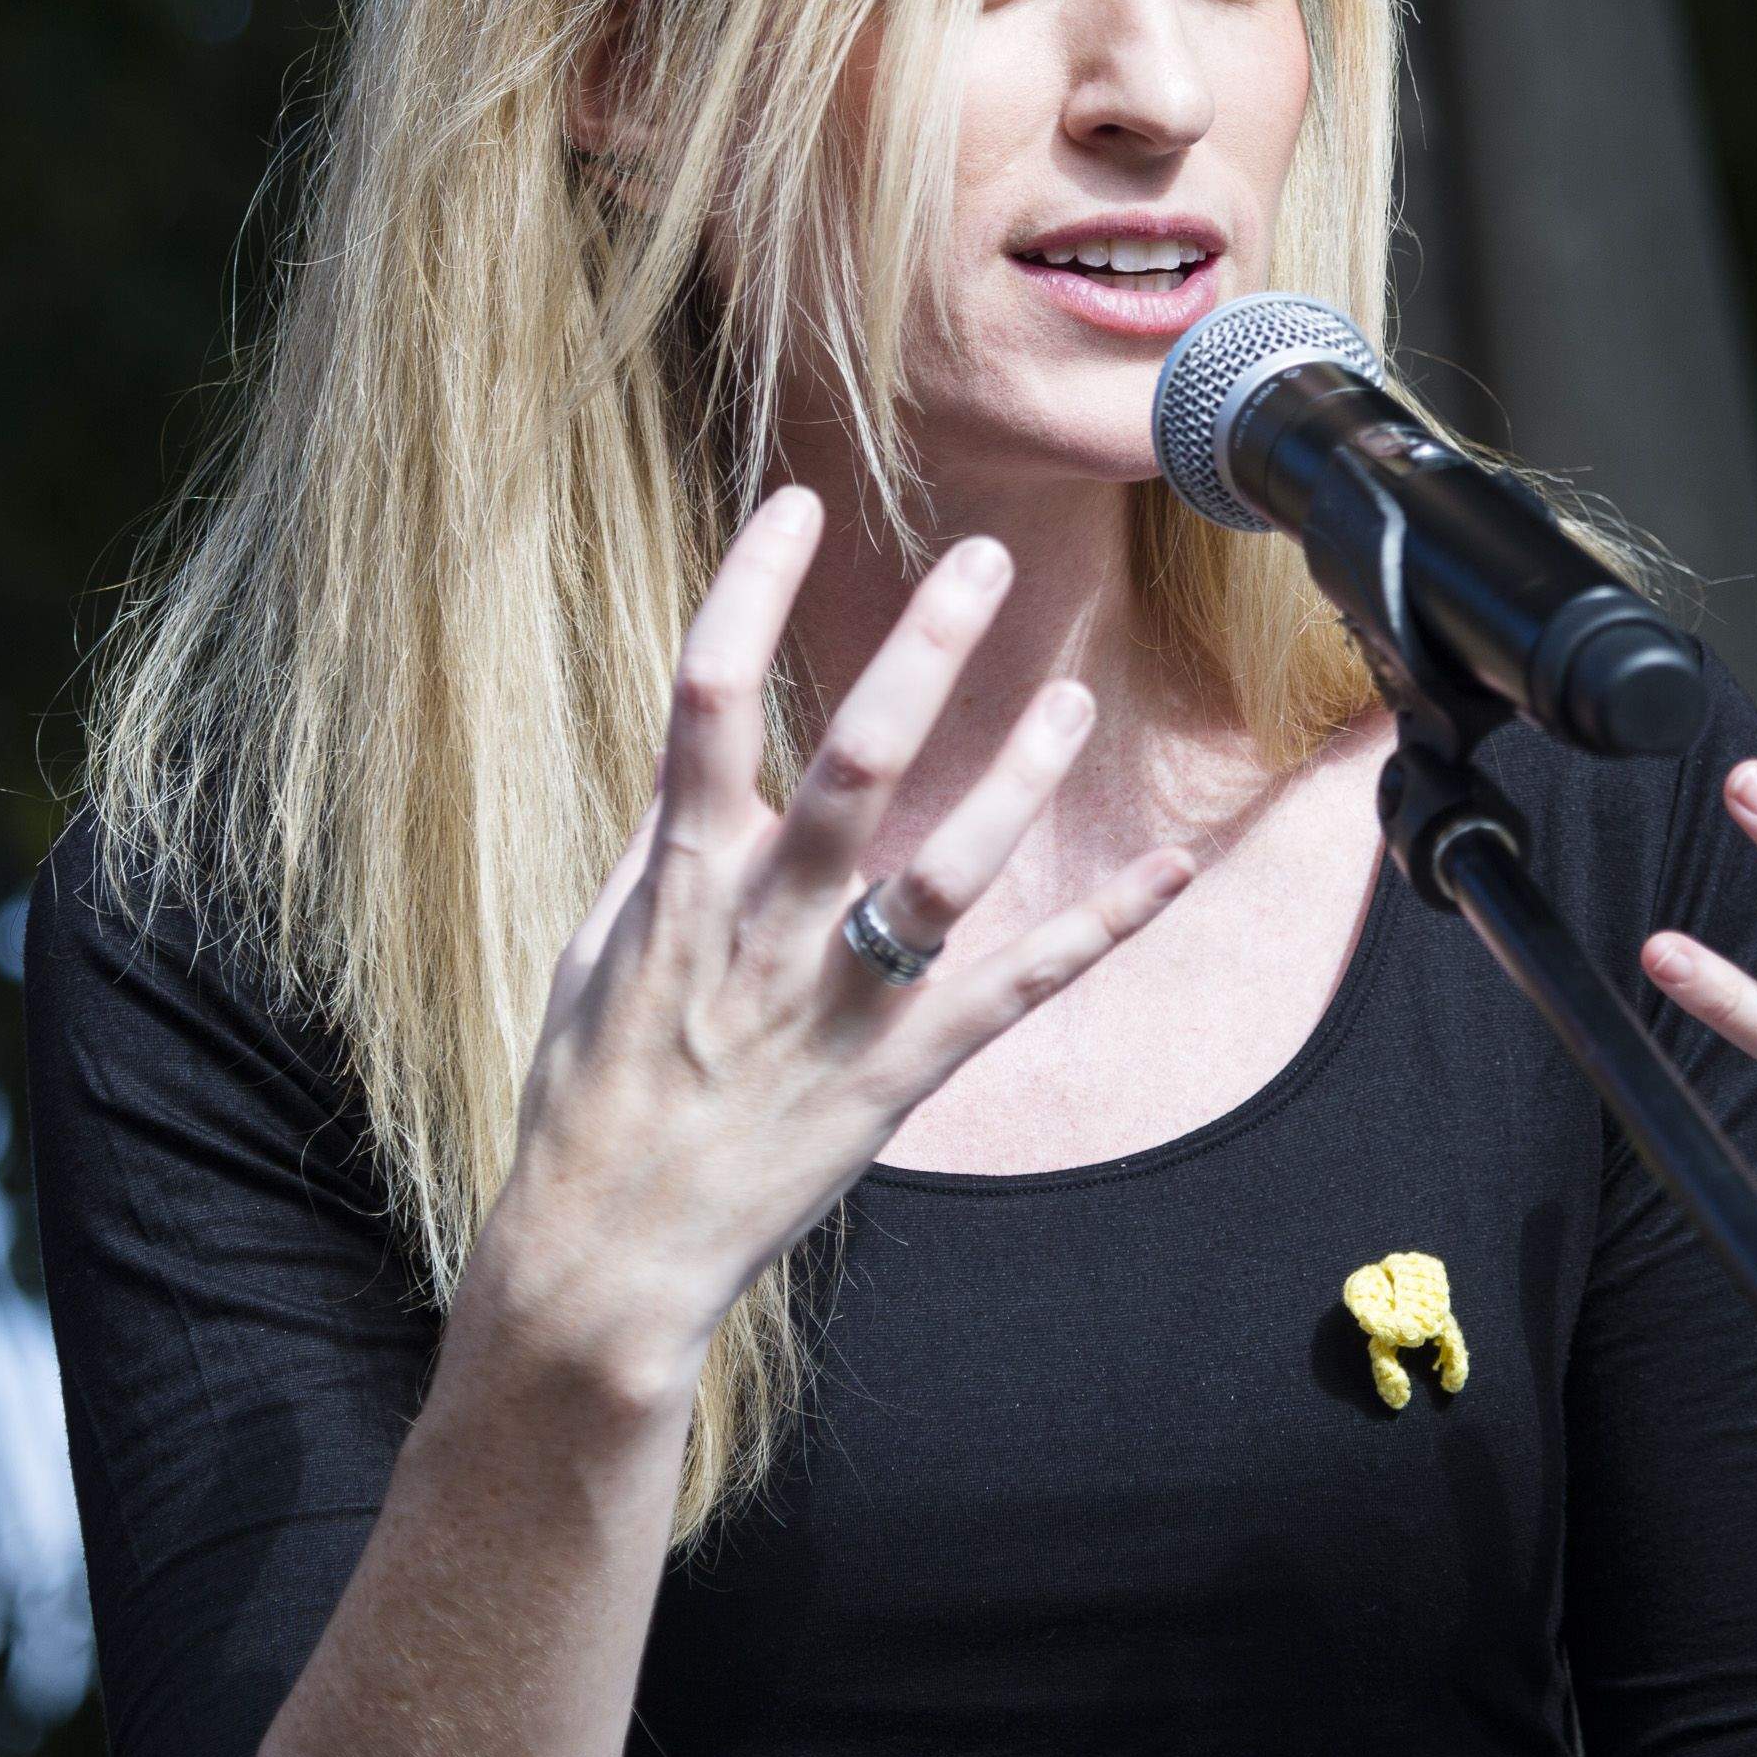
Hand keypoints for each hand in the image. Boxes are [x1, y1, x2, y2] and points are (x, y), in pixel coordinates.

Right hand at [472, 484, 1197, 1392]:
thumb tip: (691, 775)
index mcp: (680, 880)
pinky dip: (1098, 926)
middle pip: (851, 762)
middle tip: (982, 563)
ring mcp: (837, 1001)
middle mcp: (764, 927)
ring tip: (1073, 700)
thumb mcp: (593, 956)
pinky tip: (1168, 867)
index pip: (704, 699)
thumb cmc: (588, 1097)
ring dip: (1019, 780)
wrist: (605, 1252)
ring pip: (945, 870)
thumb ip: (653, 860)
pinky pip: (1015, 989)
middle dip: (919, 655)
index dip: (750, 591)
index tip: (796, 503)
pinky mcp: (898, 1074)